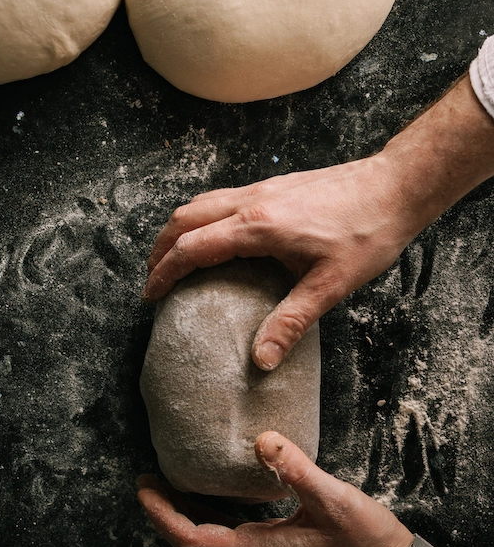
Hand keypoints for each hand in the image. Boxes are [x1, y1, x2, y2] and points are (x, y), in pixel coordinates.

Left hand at [137, 432, 411, 546]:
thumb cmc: (365, 541)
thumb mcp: (335, 500)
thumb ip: (297, 470)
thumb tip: (262, 440)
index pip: (192, 539)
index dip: (163, 515)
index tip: (144, 488)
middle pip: (191, 541)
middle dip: (163, 512)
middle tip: (144, 479)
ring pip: (207, 539)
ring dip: (182, 513)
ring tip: (164, 481)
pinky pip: (227, 533)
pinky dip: (208, 513)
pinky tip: (209, 490)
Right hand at [141, 156, 412, 369]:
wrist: (396, 185)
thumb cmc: (368, 232)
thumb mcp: (330, 286)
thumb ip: (290, 322)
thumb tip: (260, 361)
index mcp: (257, 228)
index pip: (191, 248)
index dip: (163, 273)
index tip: (150, 296)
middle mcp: (251, 202)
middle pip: (184, 220)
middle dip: (160, 249)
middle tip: (153, 279)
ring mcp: (262, 190)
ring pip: (200, 203)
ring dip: (179, 230)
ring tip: (175, 258)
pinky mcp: (275, 187)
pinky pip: (222, 198)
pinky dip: (203, 218)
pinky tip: (217, 238)